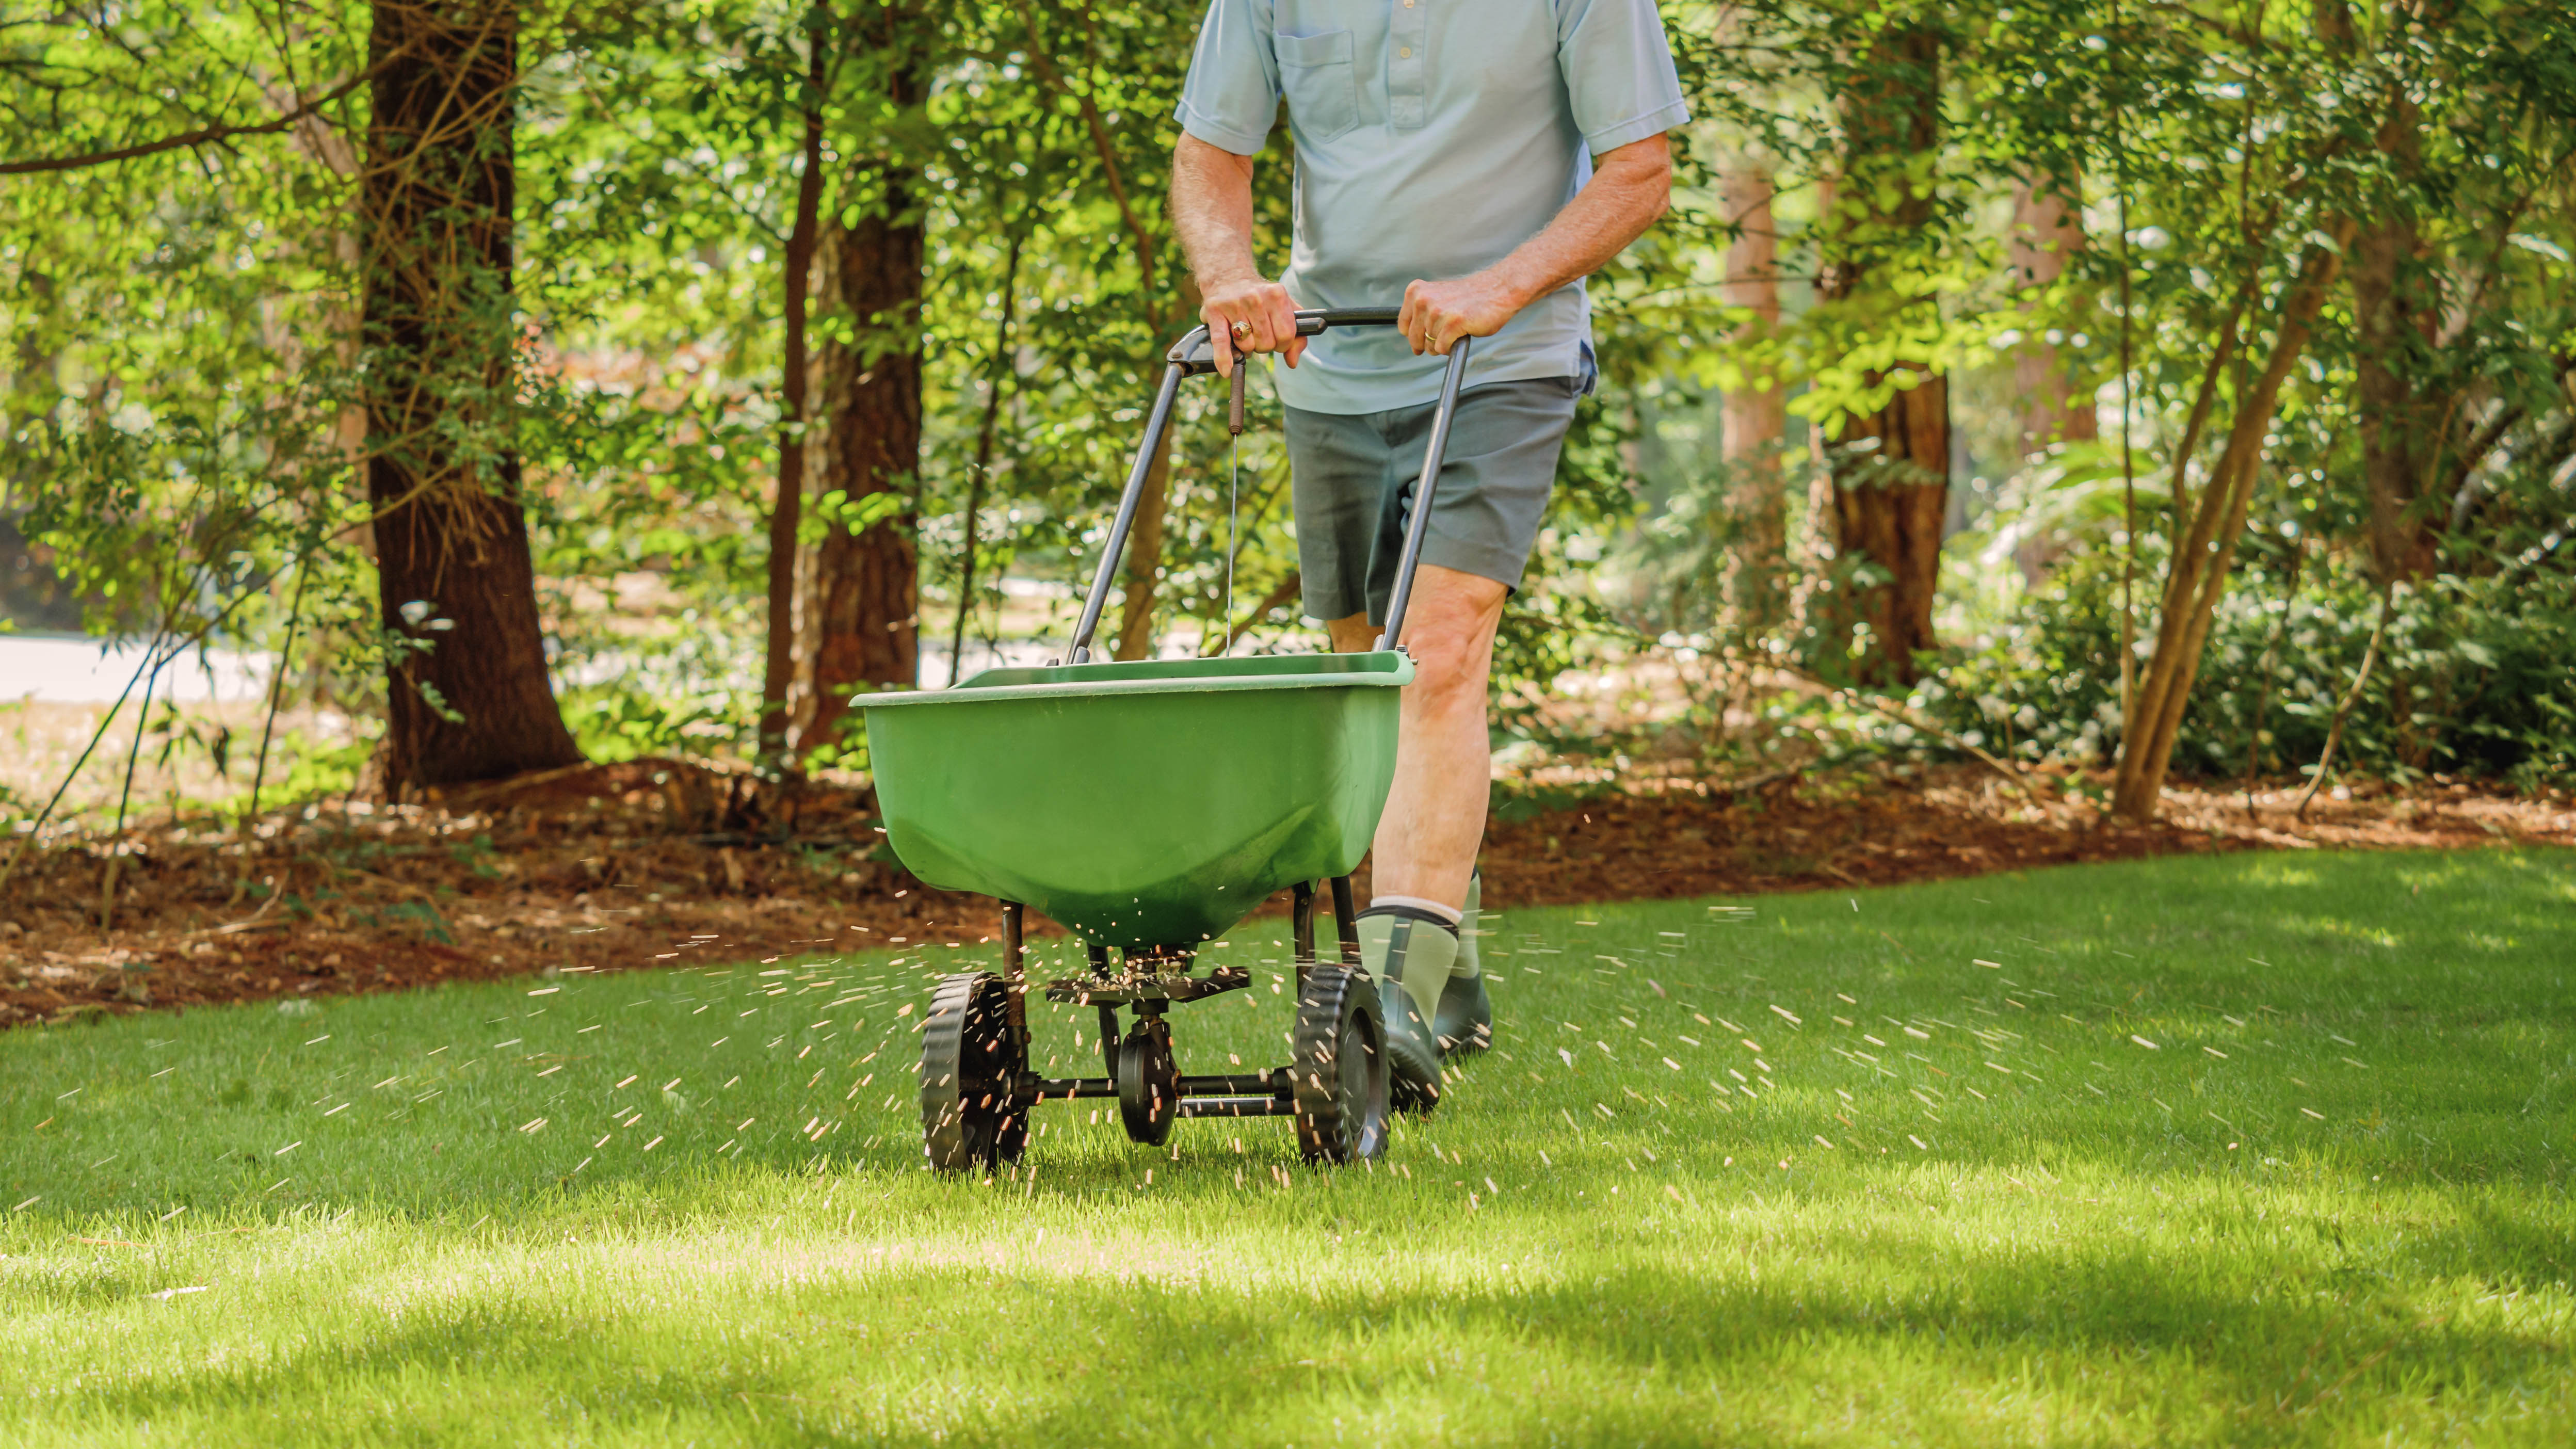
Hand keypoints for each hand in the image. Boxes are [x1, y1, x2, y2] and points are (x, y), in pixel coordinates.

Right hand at [1198, 276, 1304, 375]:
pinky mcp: (1214, 311)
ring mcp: (1234, 304)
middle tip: (1257, 334)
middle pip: (1266, 344)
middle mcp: (1256, 298)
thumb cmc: (1260, 297)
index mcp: (1276, 295)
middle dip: (1263, 346)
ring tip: (1244, 334)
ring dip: (1246, 347)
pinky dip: (1223, 359)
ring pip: (1247, 346)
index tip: (1276, 338)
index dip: (1282, 344)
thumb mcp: (1284, 308)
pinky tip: (1227, 370)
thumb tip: (1292, 362)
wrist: (1228, 275)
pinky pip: (1221, 341)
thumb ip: (1296, 335)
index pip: (1286, 335)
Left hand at [1398, 271, 1527, 355]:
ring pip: (1430, 345)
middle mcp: (1424, 300)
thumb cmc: (1470, 297)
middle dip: (1428, 344)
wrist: (1498, 290)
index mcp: (1416, 291)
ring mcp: (1438, 311)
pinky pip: (1442, 348)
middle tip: (1443, 338)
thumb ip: (1422, 314)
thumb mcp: (1437, 297)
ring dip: (1442, 344)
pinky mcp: (1453, 323)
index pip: (1403, 326)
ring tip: (1456, 331)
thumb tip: (1414, 344)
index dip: (1415, 336)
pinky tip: (1459, 336)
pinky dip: (1450, 348)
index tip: (1424, 338)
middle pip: (1415, 339)